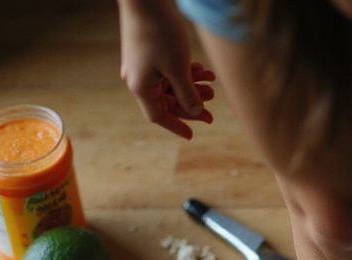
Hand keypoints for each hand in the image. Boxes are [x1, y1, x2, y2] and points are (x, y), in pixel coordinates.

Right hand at [118, 0, 215, 139]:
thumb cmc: (161, 33)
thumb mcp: (179, 69)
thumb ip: (188, 94)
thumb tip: (196, 113)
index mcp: (141, 87)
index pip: (159, 116)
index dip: (177, 126)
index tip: (193, 135)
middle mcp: (138, 79)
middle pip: (167, 102)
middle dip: (191, 104)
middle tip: (212, 108)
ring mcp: (142, 65)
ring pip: (170, 85)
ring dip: (192, 86)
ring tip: (212, 84)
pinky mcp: (149, 52)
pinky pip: (169, 71)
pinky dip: (186, 72)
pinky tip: (203, 70)